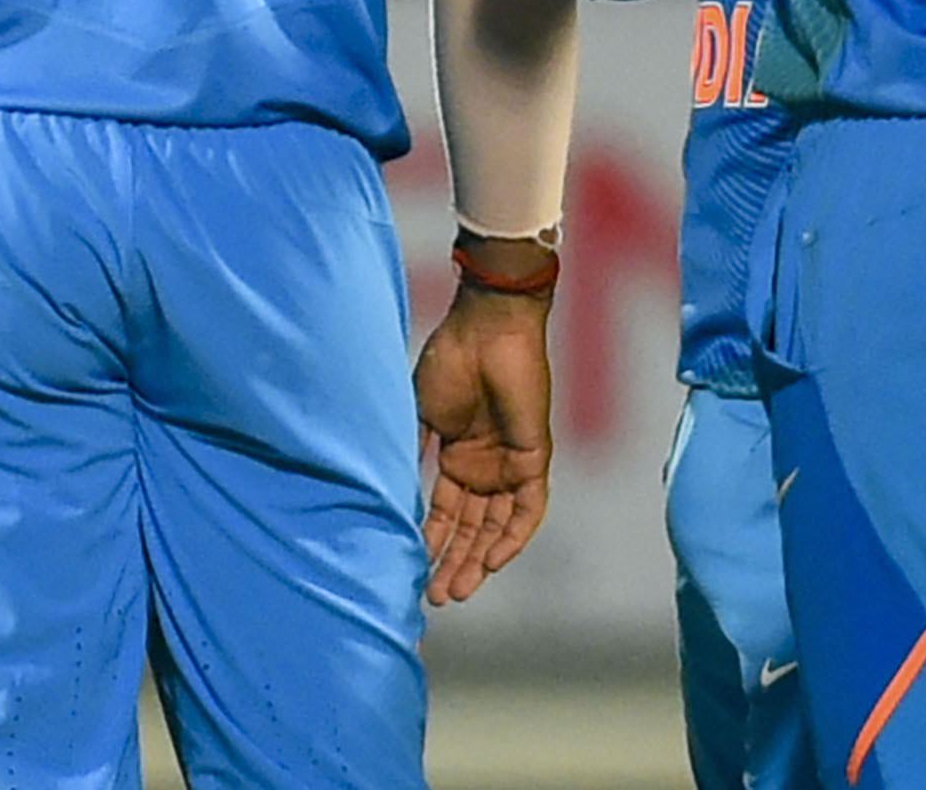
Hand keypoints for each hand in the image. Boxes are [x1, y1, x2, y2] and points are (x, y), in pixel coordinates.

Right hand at [412, 281, 554, 605]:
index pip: (447, 512)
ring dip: (478, 559)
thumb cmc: (450, 360)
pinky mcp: (533, 459)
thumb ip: (412, 452)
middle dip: (454, 563)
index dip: (432, 542)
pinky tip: (491, 561)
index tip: (413, 569)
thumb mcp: (421, 414)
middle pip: (472, 528)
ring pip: (497, 526)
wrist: (486, 328)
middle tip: (435, 597)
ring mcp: (510, 465)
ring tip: (456, 590)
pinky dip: (512, 537)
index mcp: (457, 457)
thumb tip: (392, 493)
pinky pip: (528, 509)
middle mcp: (485, 467)